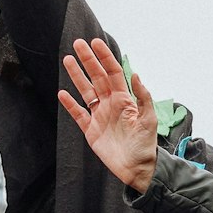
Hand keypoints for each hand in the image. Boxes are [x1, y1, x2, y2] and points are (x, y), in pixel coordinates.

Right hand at [59, 38, 159, 192]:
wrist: (137, 169)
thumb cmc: (146, 145)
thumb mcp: (149, 119)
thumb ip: (143, 97)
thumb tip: (136, 74)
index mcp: (125, 100)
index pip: (113, 73)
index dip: (105, 57)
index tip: (95, 43)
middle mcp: (111, 104)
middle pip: (97, 77)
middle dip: (88, 60)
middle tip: (77, 43)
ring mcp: (99, 116)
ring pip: (86, 91)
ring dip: (77, 76)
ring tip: (68, 59)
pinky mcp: (91, 130)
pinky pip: (78, 114)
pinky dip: (70, 104)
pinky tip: (63, 93)